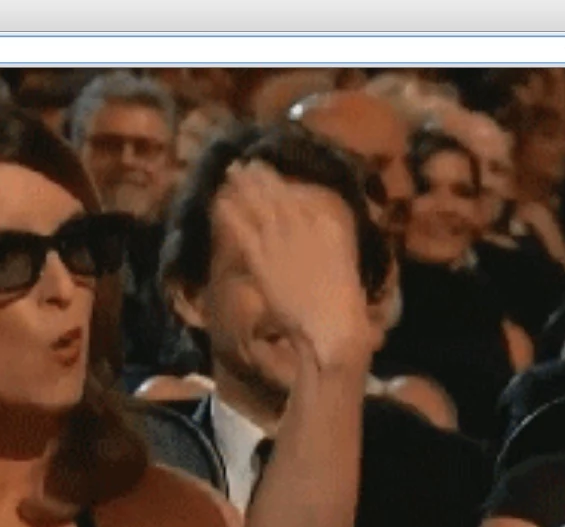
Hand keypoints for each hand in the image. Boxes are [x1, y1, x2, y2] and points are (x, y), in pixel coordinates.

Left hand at [214, 160, 374, 368]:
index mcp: (329, 223)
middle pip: (277, 194)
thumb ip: (326, 244)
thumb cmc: (343, 304)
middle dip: (260, 178)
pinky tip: (221, 203)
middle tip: (246, 162)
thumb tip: (317, 234)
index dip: (283, 184)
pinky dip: (231, 215)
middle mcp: (304, 224)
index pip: (302, 196)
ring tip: (231, 171)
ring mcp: (281, 240)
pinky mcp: (262, 259)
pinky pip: (243, 231)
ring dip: (243, 187)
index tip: (271, 173)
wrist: (330, 325)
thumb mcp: (342, 263)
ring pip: (258, 206)